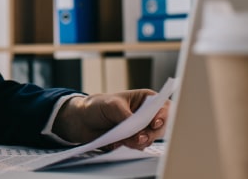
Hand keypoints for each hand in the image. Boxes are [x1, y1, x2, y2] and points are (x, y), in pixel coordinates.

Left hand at [51, 89, 168, 149]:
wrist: (83, 120)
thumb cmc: (98, 106)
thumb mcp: (111, 105)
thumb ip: (126, 117)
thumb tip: (137, 132)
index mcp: (145, 100)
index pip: (163, 107)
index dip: (164, 115)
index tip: (155, 123)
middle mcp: (146, 115)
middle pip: (160, 127)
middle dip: (150, 134)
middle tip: (138, 137)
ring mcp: (140, 129)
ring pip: (150, 139)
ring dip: (138, 142)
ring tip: (123, 139)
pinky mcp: (133, 141)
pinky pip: (138, 147)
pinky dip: (130, 147)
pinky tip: (119, 142)